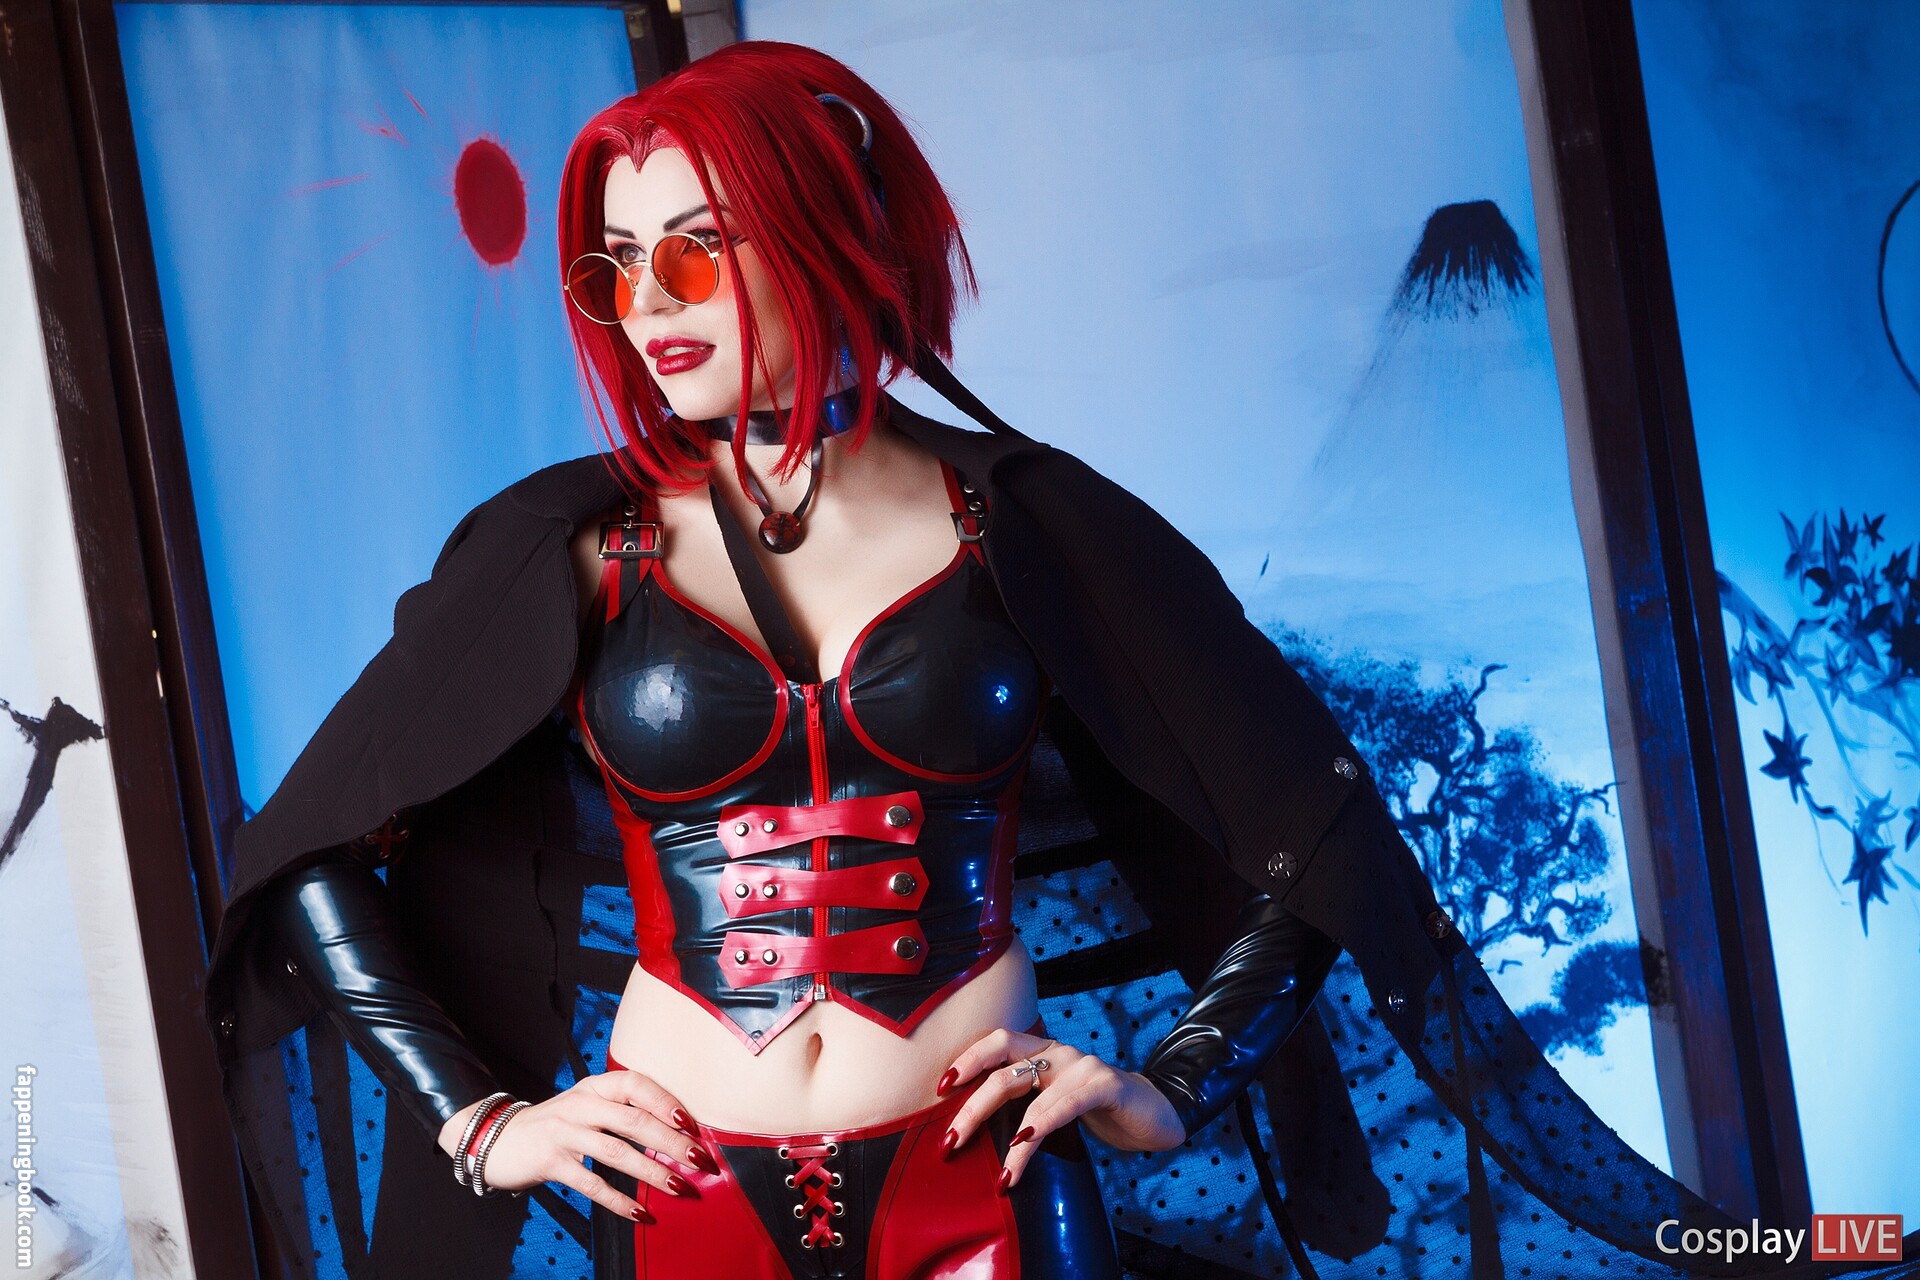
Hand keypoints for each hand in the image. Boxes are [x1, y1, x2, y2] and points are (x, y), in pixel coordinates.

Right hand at [458, 1070, 717, 1221]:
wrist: (496, 1140)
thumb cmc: (554, 1125)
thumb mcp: (585, 1106)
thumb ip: (619, 1111)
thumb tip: (673, 1132)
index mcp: (594, 1087)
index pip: (636, 1084)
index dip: (666, 1102)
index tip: (691, 1123)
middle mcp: (581, 1105)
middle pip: (634, 1120)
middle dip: (671, 1142)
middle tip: (699, 1159)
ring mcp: (564, 1133)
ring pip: (617, 1151)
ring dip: (652, 1172)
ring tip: (679, 1187)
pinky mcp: (551, 1162)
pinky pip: (591, 1183)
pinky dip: (618, 1199)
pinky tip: (639, 1212)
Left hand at [939, 1028, 1184, 1190]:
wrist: (1155, 1114)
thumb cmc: (1097, 1111)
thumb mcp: (1055, 1102)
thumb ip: (1024, 1104)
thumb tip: (974, 1133)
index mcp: (1042, 1051)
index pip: (996, 1043)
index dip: (967, 1060)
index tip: (940, 1089)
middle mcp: (1057, 1051)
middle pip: (1002, 1069)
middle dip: (971, 1107)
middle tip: (951, 1141)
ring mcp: (1081, 1064)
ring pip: (1028, 1091)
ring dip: (1006, 1135)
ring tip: (1000, 1173)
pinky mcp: (1104, 1084)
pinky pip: (1065, 1103)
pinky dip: (1041, 1124)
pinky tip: (1025, 1143)